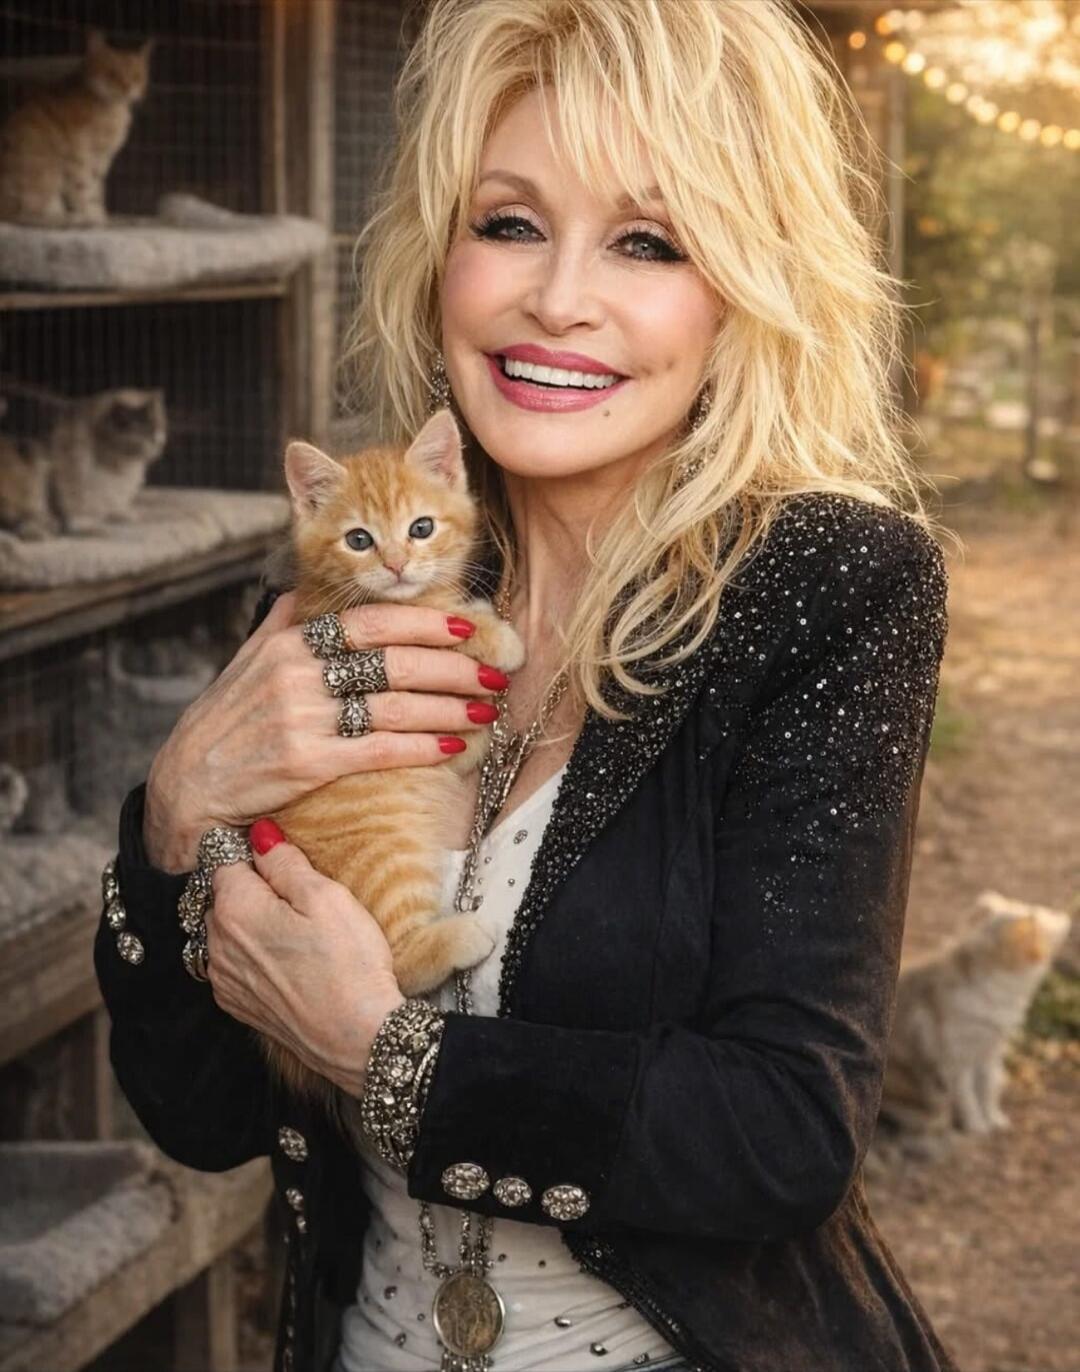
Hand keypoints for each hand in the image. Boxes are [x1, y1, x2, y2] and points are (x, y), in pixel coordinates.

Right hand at [144, 588, 511, 870]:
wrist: (187, 786)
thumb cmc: (227, 722)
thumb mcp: (249, 660)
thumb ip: (286, 622)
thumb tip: (314, 588)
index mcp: (290, 642)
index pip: (371, 620)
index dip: (425, 620)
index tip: (469, 622)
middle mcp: (297, 674)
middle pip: (395, 662)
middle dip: (454, 666)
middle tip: (494, 671)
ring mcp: (302, 718)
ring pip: (395, 707)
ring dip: (450, 708)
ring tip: (486, 710)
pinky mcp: (307, 764)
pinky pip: (380, 750)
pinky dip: (422, 747)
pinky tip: (453, 746)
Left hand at [206, 818, 405, 1098]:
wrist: (357, 1037)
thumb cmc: (348, 965)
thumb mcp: (326, 897)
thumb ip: (285, 862)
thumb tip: (260, 835)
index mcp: (234, 908)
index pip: (225, 858)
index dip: (254, 852)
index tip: (282, 859)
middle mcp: (216, 943)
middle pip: (223, 895)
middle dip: (251, 888)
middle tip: (297, 896)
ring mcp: (223, 978)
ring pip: (225, 931)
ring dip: (249, 923)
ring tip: (293, 931)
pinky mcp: (237, 1004)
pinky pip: (232, 964)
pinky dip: (251, 955)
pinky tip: (286, 960)